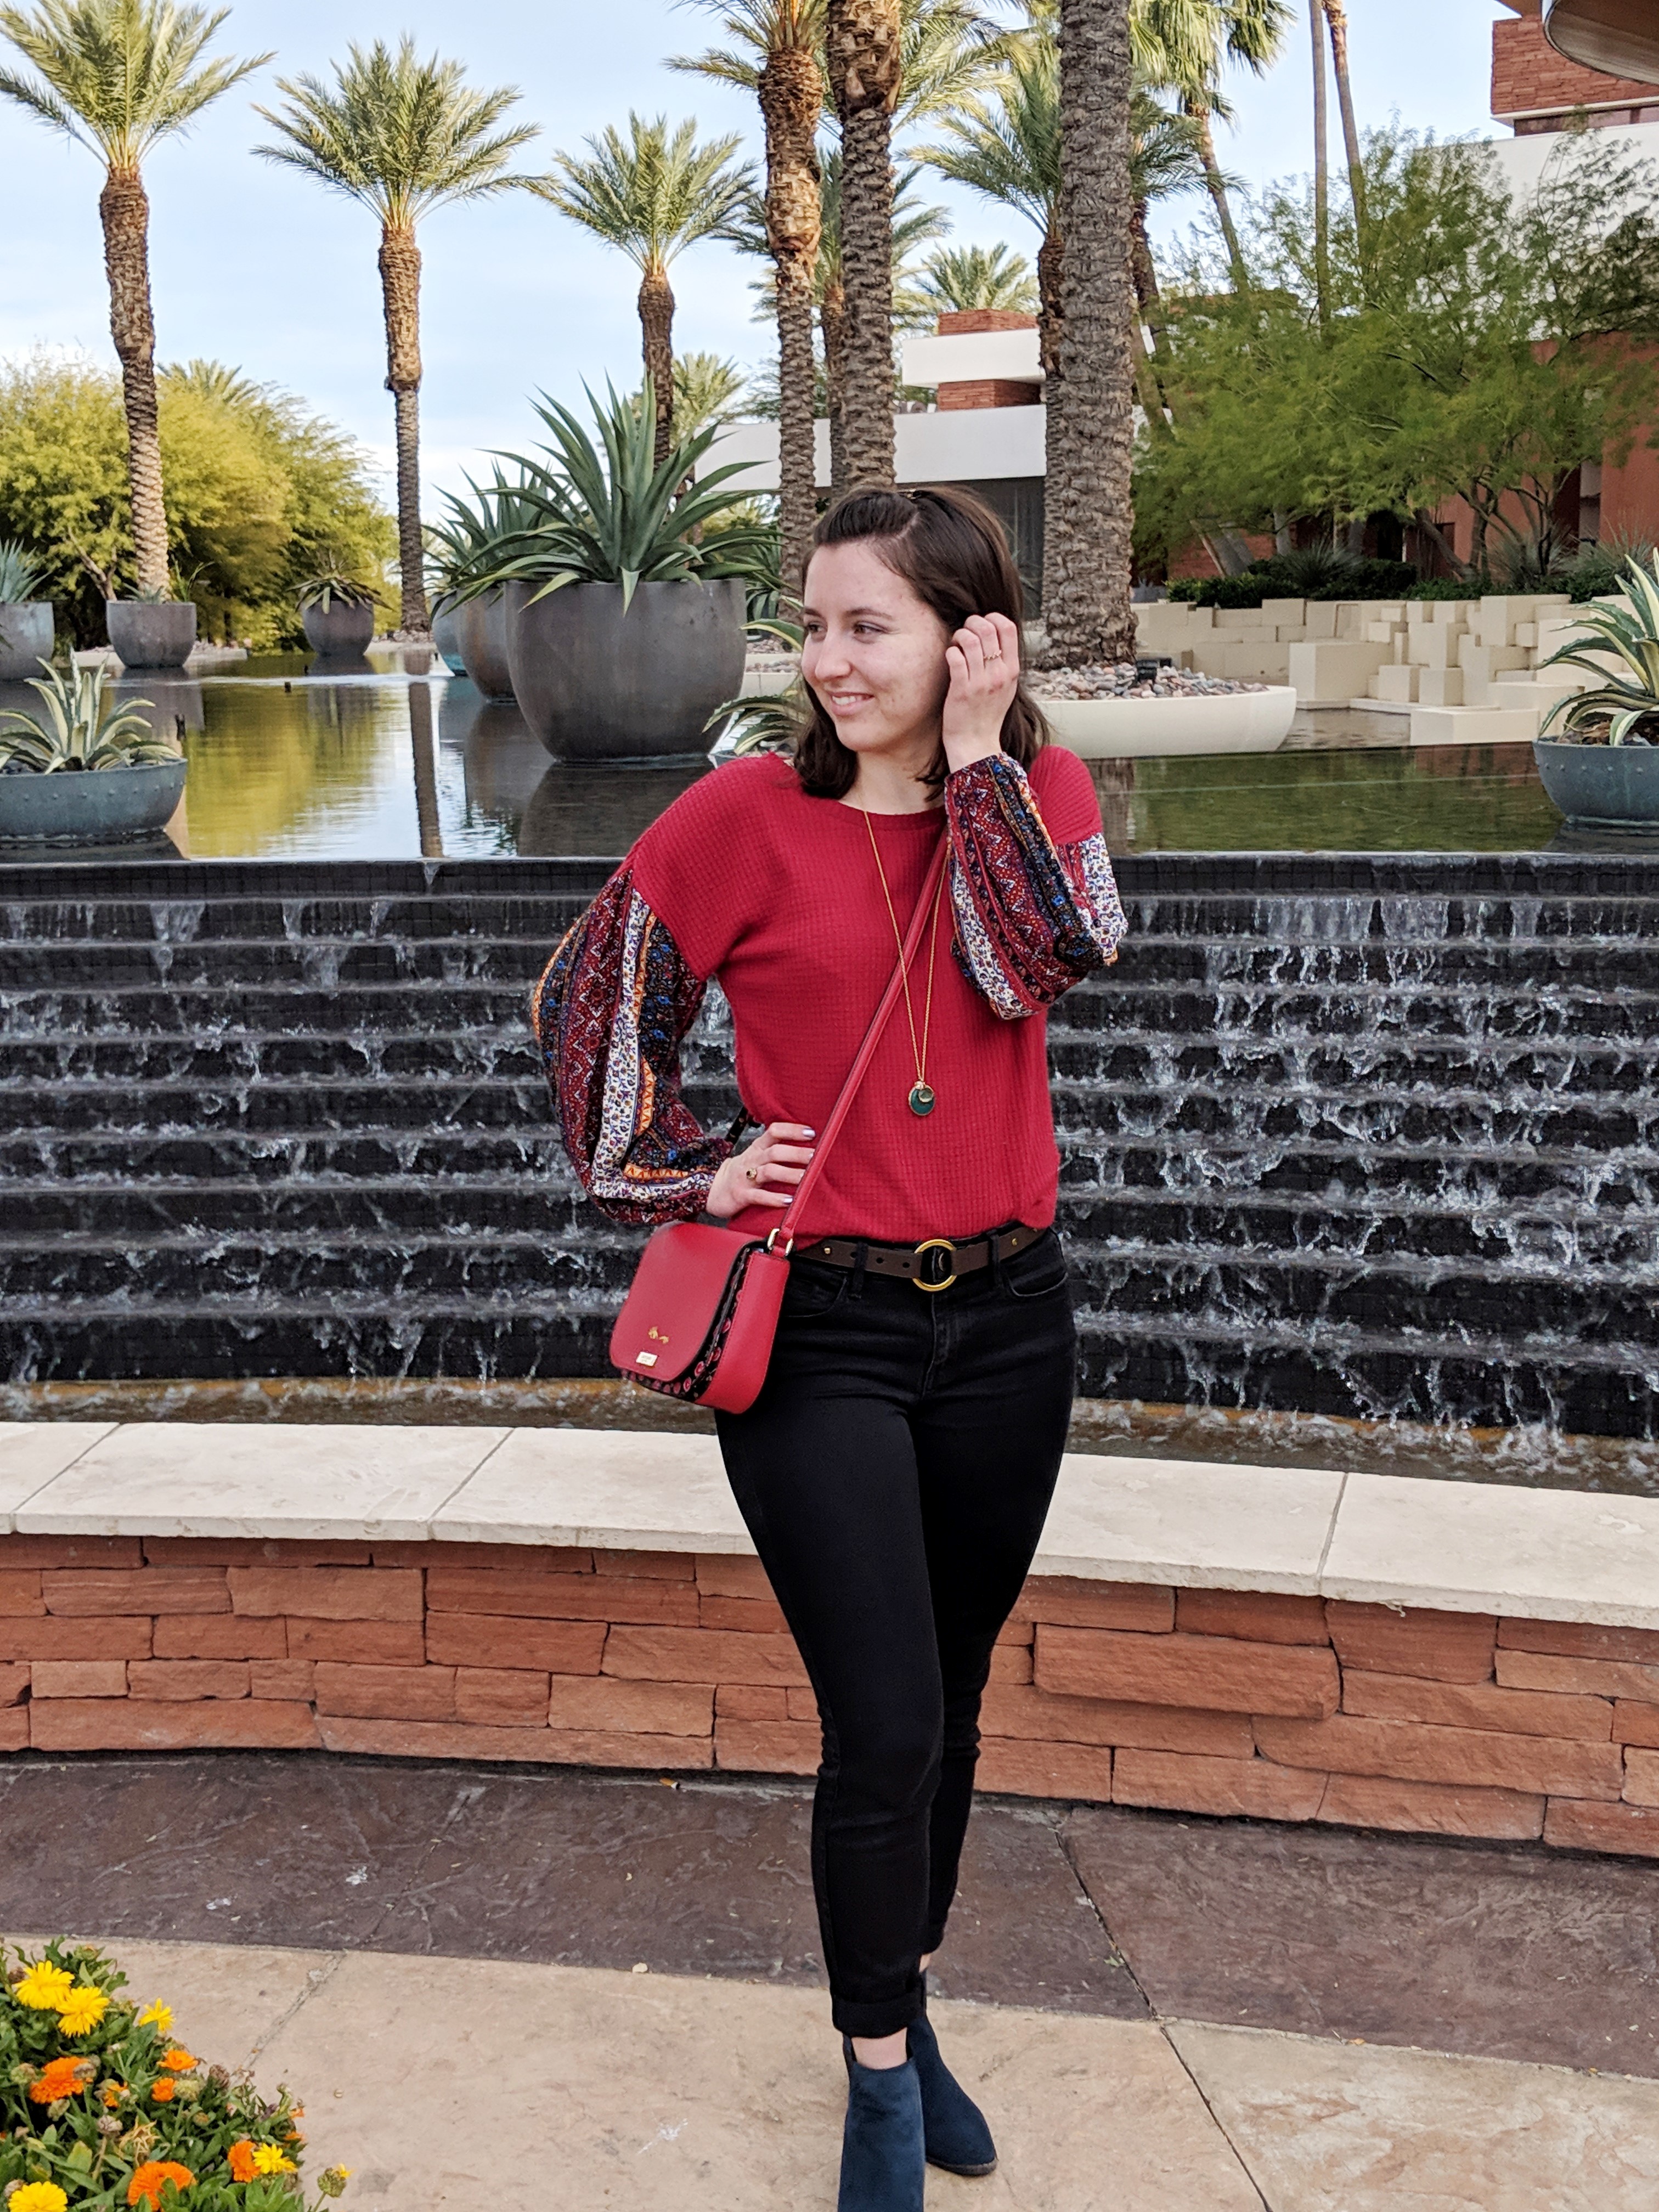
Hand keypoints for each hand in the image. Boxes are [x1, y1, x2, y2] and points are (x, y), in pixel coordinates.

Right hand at [706, 1121, 815, 1217]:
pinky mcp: (741, 1195)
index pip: (774, 1131)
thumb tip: (807, 1146)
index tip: (811, 1133)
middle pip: (775, 1152)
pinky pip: (758, 1196)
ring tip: (805, 1178)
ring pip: (768, 1172)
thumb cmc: (742, 1173)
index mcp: (757, 1148)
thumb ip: (775, 1150)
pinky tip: (788, 1200)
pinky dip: (774, 1198)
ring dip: (788, 1174)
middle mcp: (752, 1160)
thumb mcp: (755, 1156)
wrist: (713, 1189)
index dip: (792, 1130)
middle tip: (814, 1156)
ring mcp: (745, 1177)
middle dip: (795, 1153)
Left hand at [942, 611, 1020, 771]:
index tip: (982, 624)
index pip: (1008, 627)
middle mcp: (999, 674)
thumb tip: (994, 636)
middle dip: (972, 623)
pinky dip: (950, 652)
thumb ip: (1003, 663)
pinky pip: (955, 658)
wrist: (976, 744)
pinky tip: (950, 657)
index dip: (992, 618)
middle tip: (964, 633)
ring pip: (970, 640)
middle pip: (988, 628)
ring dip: (959, 636)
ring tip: (956, 644)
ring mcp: (981, 682)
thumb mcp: (1005, 687)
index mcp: (1012, 670)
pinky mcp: (962, 690)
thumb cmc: (987, 714)